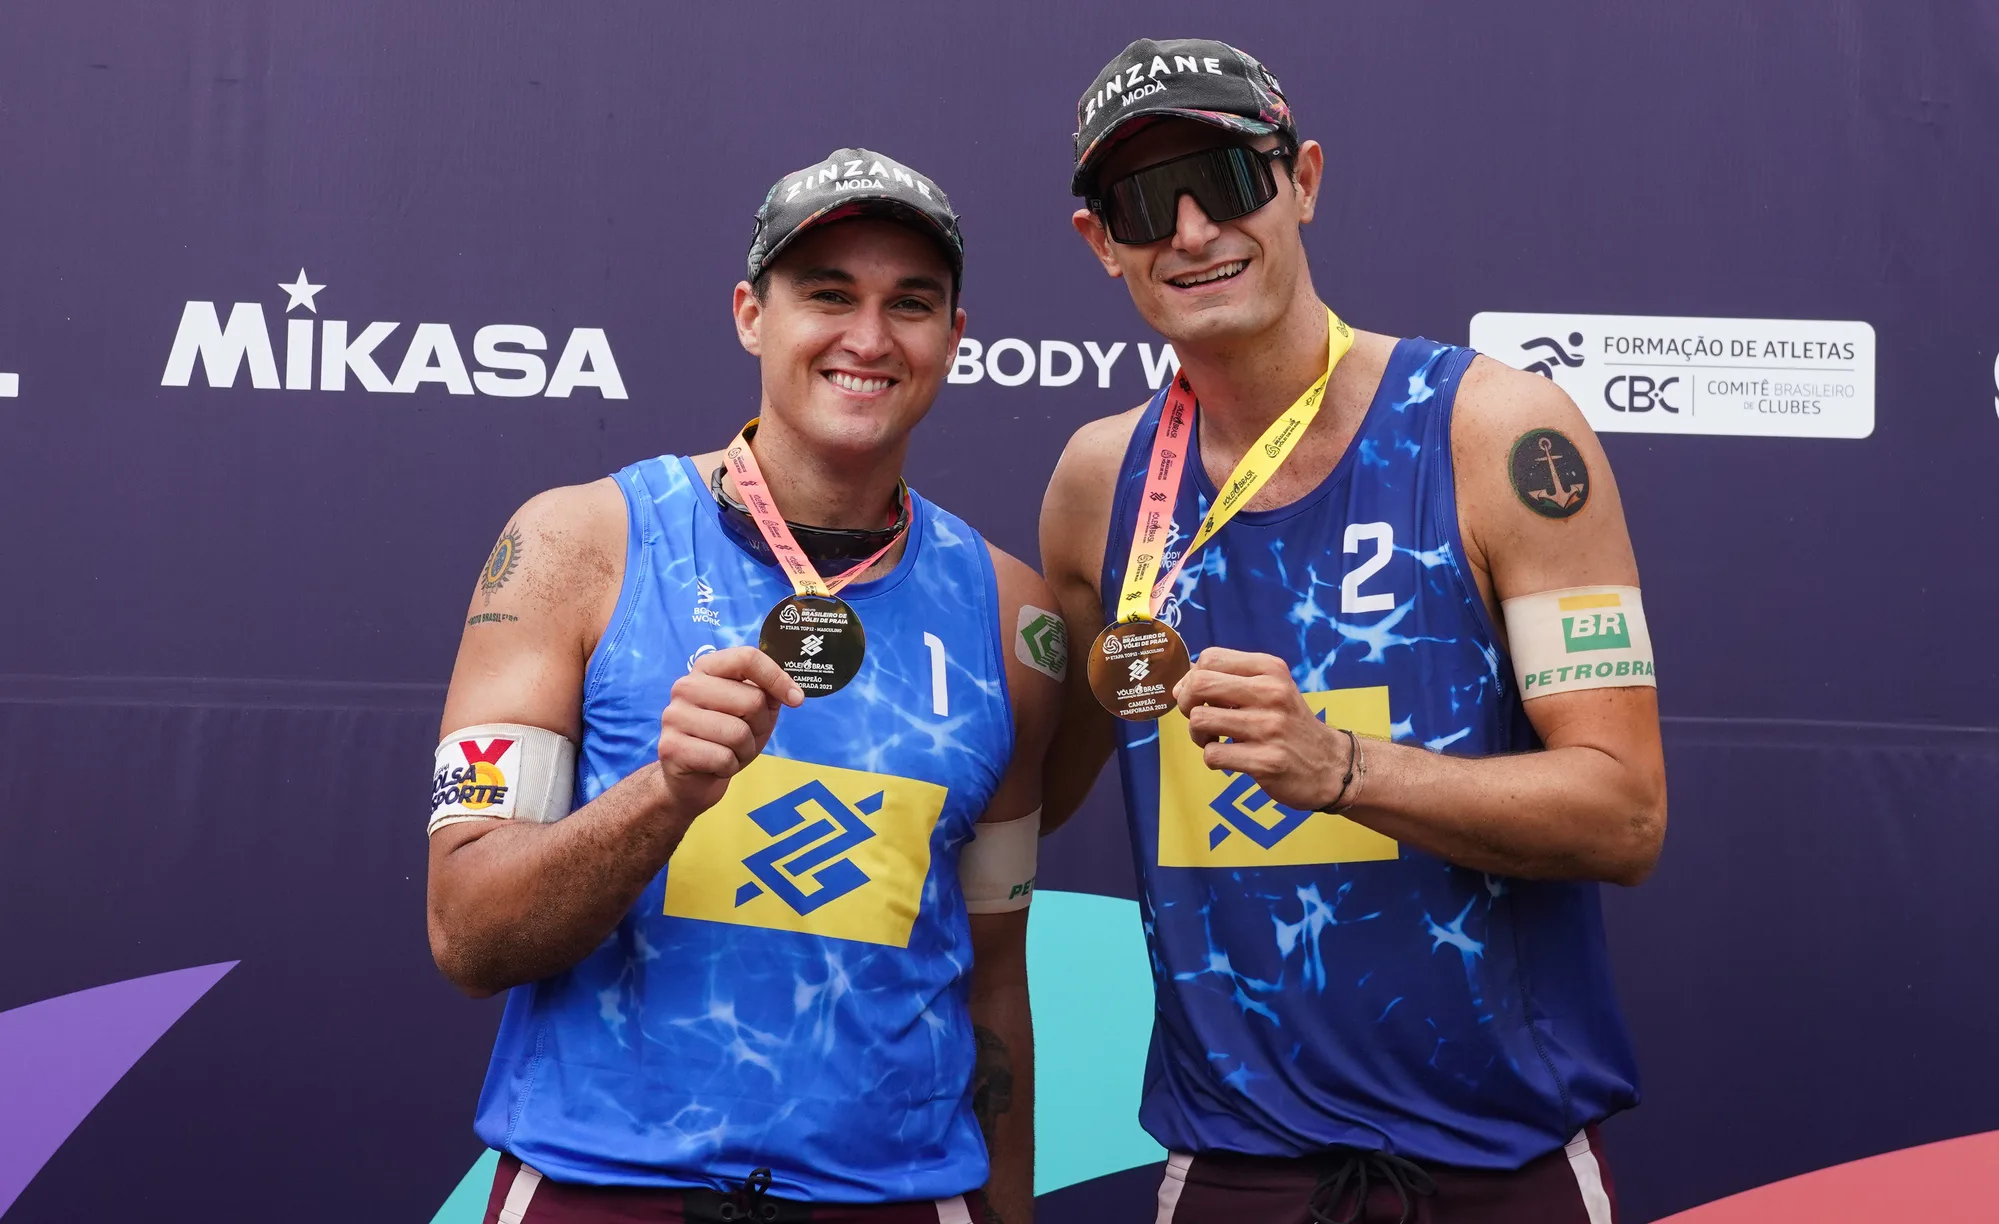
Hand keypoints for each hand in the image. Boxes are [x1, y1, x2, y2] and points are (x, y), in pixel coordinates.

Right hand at [656, 647, 804, 813]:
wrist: (692, 778)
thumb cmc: (725, 738)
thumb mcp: (753, 712)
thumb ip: (769, 694)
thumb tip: (792, 693)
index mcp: (707, 668)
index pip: (747, 658)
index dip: (777, 677)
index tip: (795, 699)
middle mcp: (686, 686)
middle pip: (751, 700)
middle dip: (760, 726)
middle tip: (746, 737)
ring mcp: (675, 715)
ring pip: (738, 733)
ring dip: (745, 750)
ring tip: (729, 752)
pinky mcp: (671, 746)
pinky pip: (723, 758)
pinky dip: (729, 767)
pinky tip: (715, 766)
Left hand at [1172, 647, 1352, 812]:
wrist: (1331, 765)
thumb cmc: (1288, 724)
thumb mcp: (1270, 689)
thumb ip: (1228, 680)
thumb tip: (1180, 686)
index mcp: (1270, 669)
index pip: (1209, 658)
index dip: (1192, 678)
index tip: (1200, 697)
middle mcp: (1271, 693)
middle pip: (1198, 684)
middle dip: (1186, 704)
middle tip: (1200, 718)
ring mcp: (1269, 727)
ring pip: (1199, 720)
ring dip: (1198, 735)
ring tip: (1215, 740)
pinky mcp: (1266, 761)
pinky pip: (1213, 755)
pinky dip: (1213, 759)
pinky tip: (1230, 759)